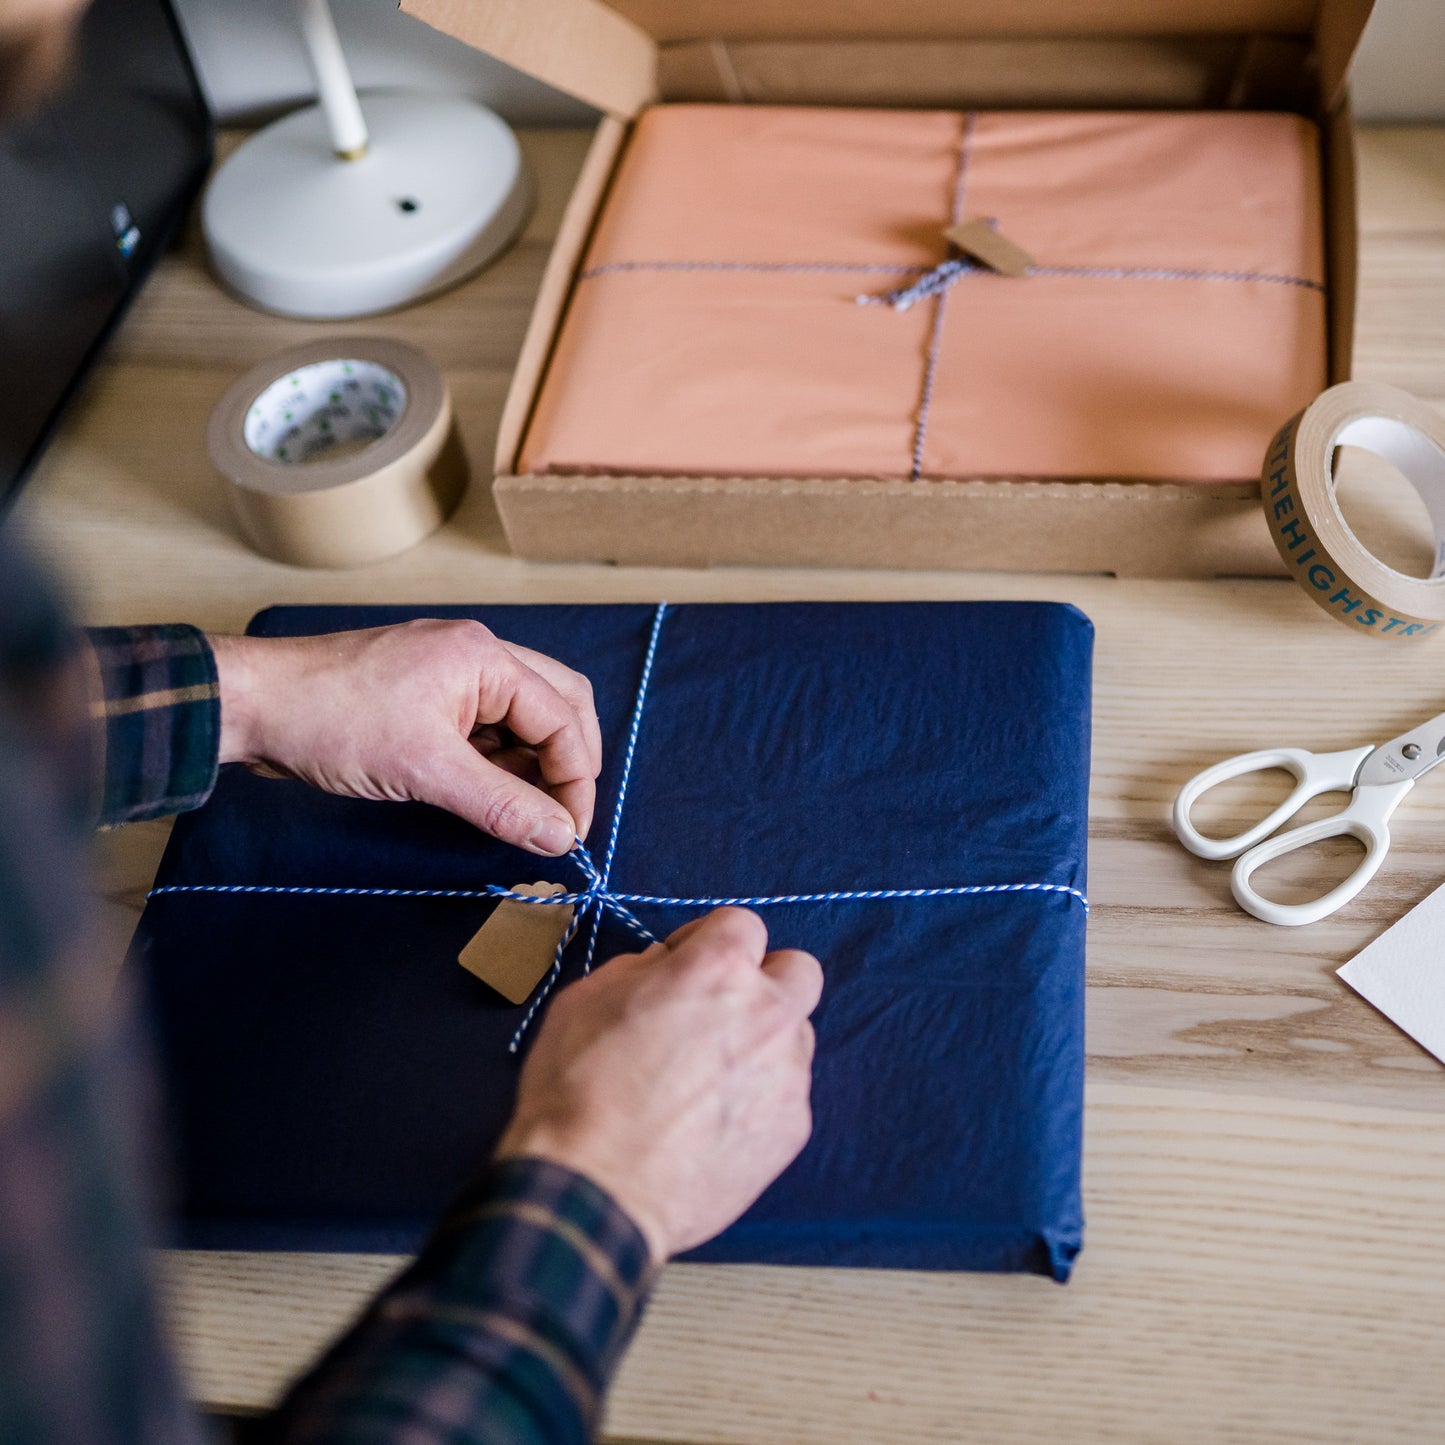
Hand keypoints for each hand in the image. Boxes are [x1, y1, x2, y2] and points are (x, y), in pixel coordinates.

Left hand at [210, 622, 600, 855]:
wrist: (251, 705)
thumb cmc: (330, 720)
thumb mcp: (425, 770)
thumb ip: (501, 804)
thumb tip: (559, 838)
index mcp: (486, 658)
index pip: (562, 718)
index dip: (576, 781)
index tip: (570, 834)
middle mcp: (476, 656)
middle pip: (557, 704)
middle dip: (568, 763)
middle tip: (561, 818)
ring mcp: (449, 673)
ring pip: (522, 717)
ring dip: (531, 764)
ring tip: (520, 812)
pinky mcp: (425, 695)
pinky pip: (485, 725)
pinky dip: (496, 761)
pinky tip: (484, 793)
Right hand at [495, 908, 822, 1262]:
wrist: (593, 1190)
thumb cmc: (578, 1090)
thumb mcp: (587, 999)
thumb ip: (641, 969)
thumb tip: (666, 967)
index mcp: (718, 969)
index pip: (744, 923)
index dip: (709, 939)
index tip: (686, 964)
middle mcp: (767, 1012)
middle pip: (799, 970)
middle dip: (764, 980)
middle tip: (720, 1009)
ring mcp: (787, 1073)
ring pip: (796, 1036)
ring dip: (764, 1042)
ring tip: (710, 1078)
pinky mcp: (792, 1128)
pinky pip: (788, 1094)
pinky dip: (759, 1098)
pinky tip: (713, 1123)